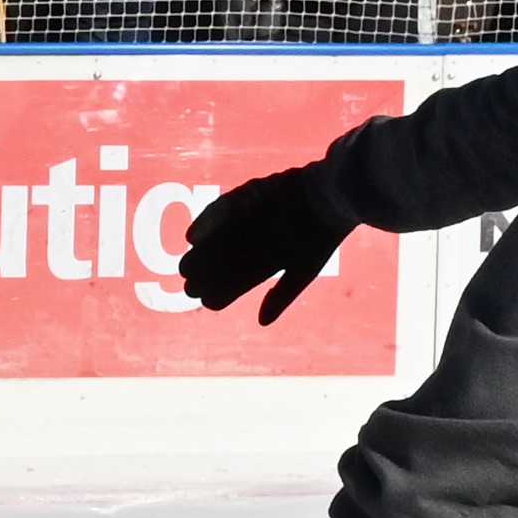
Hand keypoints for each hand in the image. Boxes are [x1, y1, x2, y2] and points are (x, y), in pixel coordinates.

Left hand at [177, 168, 354, 322]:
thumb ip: (282, 294)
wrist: (331, 194)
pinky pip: (219, 209)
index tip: (205, 299)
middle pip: (224, 260)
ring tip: (186, 267)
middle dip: (205, 273)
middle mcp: (255, 241)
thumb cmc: (320, 235)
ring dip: (201, 253)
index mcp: (268, 260)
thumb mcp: (304, 269)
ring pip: (217, 239)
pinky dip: (205, 221)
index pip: (239, 281)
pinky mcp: (246, 196)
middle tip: (189, 285)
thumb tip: (261, 322)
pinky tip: (192, 238)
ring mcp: (248, 218)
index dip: (221, 291)